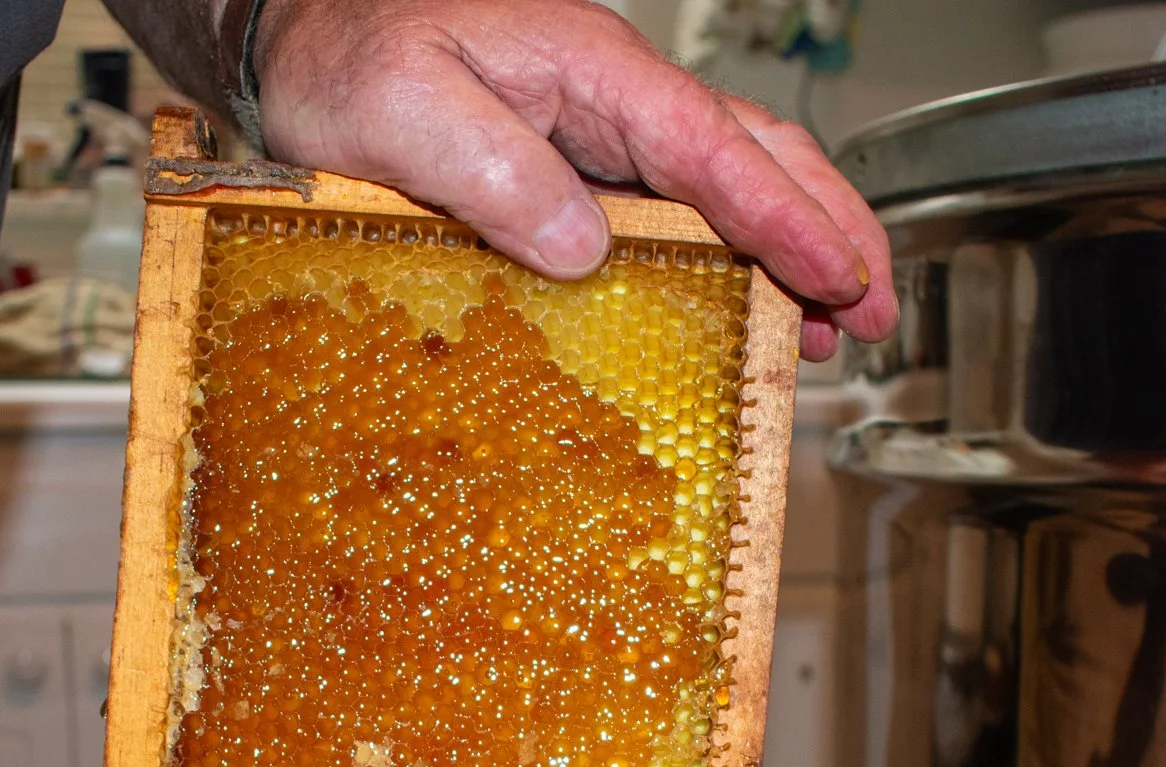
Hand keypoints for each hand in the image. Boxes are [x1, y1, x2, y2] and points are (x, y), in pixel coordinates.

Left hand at [251, 0, 895, 360]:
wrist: (293, 41)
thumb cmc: (336, 53)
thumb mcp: (398, 106)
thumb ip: (490, 168)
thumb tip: (583, 247)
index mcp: (586, 69)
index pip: (713, 147)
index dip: (785, 216)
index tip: (836, 276)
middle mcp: (605, 98)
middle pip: (752, 154)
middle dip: (826, 229)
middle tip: (872, 311)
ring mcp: (591, 134)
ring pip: (723, 185)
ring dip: (787, 249)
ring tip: (828, 325)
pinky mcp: (565, 170)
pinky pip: (666, 212)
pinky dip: (720, 257)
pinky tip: (733, 302)